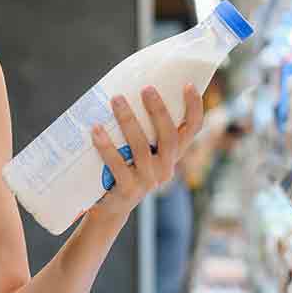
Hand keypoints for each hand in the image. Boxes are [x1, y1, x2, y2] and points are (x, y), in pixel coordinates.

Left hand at [90, 84, 203, 218]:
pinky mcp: (127, 190)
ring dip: (129, 121)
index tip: (188, 85)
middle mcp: (165, 168)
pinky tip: (96, 129)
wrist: (109, 207)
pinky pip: (118, 166)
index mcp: (172, 154)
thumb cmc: (123, 166)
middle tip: (146, 88)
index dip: (195, 108)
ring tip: (116, 99)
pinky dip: (106, 146)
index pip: (193, 130)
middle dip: (159, 111)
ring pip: (142, 148)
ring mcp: (148, 181)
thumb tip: (125, 84)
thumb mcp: (138, 147)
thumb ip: (140, 125)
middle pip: (170, 138)